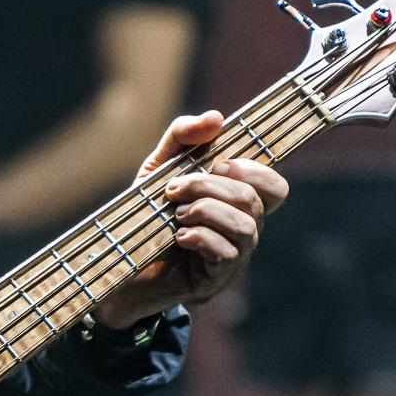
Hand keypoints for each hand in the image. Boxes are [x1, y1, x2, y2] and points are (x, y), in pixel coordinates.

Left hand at [92, 111, 287, 328]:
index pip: (275, 186)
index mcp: (238, 203)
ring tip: (176, 214)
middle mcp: (244, 229)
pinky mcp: (216, 279)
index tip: (217, 164)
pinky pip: (226, 253)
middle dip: (209, 186)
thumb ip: (184, 137)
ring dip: (204, 211)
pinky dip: (200, 237)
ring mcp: (234, 257)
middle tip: (173, 190)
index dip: (254, 171)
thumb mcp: (160, 167)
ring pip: (244, 226)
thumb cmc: (148, 213)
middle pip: (253, 200)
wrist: (120, 261)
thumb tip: (216, 116)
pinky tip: (178, 236)